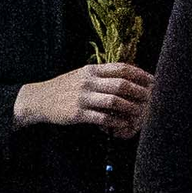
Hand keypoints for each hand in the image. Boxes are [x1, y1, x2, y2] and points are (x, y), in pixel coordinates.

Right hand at [17, 62, 149, 135]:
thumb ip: (101, 75)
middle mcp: (88, 81)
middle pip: (121, 84)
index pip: (121, 68)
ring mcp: (82, 97)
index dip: (139, 74)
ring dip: (130, 108)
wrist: (39, 99)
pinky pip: (102, 118)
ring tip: (139, 113)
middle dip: (139, 92)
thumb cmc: (64, 88)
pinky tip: (123, 124)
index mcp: (91, 70)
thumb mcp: (81, 75)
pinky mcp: (77, 114)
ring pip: (114, 101)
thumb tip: (126, 77)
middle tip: (151, 99)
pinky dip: (115, 121)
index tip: (152, 80)